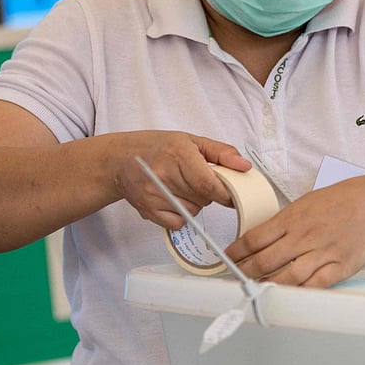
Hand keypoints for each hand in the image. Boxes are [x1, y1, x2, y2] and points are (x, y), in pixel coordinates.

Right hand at [115, 131, 251, 230]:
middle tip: (197, 180)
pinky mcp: (148, 211)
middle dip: (208, 192)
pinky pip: (178, 223)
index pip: (210, 184)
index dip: (226, 193)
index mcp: (179, 155)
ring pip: (193, 211)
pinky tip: (173, 199)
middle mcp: (164, 176)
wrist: (120, 159)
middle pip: (204, 199)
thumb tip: (244, 166)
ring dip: (195, 203)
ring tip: (181, 186)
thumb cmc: (158, 147)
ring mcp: (154, 195)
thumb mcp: (192, 141)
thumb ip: (221, 153)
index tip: (232, 193)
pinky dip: (181, 215)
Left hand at [224, 175, 364, 287]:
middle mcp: (304, 236)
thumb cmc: (342, 199)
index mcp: (293, 217)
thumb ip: (285, 221)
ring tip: (258, 291)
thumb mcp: (306, 202)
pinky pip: (316, 285)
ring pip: (288, 277)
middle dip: (246, 273)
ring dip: (269, 287)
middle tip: (236, 280)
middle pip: (266, 261)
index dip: (237, 253)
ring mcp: (323, 252)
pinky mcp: (341, 266)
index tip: (228, 259)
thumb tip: (263, 239)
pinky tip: (290, 297)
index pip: (255, 238)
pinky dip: (301, 293)